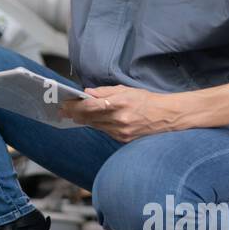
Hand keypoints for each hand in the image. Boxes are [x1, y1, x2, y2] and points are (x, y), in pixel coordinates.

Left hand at [59, 84, 185, 141]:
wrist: (166, 116)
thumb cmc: (145, 100)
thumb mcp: (125, 90)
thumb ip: (104, 91)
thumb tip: (86, 93)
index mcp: (119, 103)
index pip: (90, 105)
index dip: (74, 105)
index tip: (65, 103)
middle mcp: (119, 119)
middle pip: (88, 118)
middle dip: (74, 114)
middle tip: (62, 110)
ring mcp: (121, 131)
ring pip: (94, 126)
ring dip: (82, 120)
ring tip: (72, 115)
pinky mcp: (123, 139)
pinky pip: (104, 132)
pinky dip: (96, 126)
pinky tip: (90, 121)